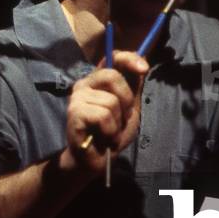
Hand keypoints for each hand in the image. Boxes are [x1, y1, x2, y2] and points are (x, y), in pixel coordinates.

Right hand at [64, 50, 148, 174]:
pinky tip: (104, 136)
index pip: (113, 57)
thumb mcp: (129, 107)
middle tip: (122, 117)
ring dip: (117, 121)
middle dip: (125, 100)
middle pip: (112, 76)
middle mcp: (85, 83)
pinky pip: (102, 115)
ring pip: (110, 101)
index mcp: (99, 79)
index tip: (144, 69)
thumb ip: (133, 86)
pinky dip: (110, 130)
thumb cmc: (111, 133)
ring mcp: (77, 97)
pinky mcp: (74, 113)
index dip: (129, 58)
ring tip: (110, 130)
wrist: (96, 160)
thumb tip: (142, 65)